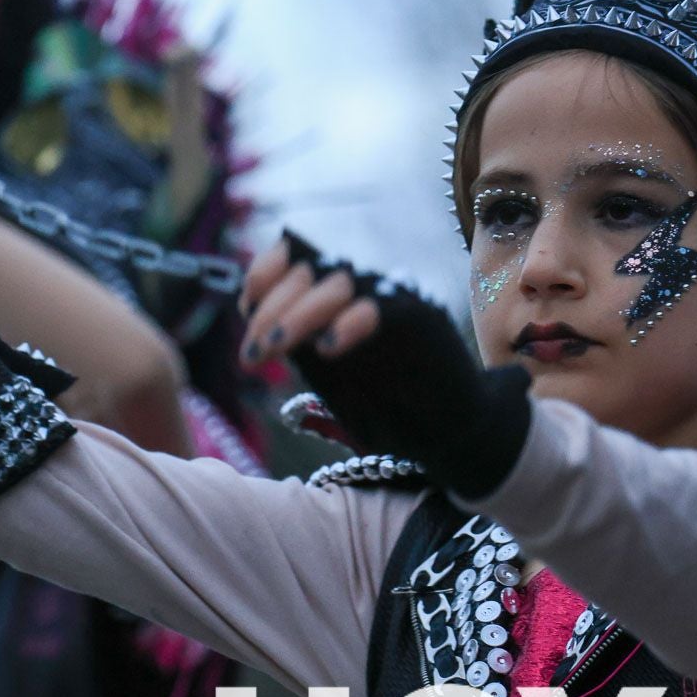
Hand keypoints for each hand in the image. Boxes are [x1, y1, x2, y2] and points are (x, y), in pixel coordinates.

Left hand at [237, 232, 532, 498]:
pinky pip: (380, 306)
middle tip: (256, 352)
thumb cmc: (391, 409)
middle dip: (273, 304)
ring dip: (300, 311)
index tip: (244, 309)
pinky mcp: (421, 318)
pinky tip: (328, 349)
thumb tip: (256, 326)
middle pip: (310, 268)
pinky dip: (349, 323)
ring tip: (278, 348)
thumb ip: (302, 347)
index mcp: (341, 299)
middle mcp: (366, 290)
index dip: (264, 275)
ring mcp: (394, 300)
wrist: (452, 434)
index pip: (296, 262)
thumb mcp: (330, 378)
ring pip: (340, 280)